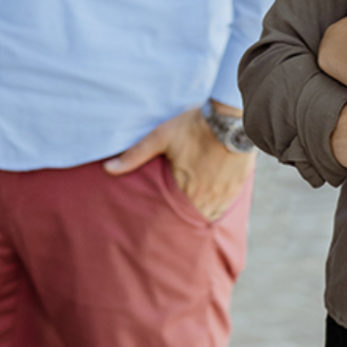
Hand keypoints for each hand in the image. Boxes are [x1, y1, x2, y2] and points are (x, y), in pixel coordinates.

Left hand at [104, 104, 253, 220]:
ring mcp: (225, 193)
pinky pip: (228, 206)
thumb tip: (108, 168)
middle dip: (185, 222)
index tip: (162, 227)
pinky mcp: (238, 186)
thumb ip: (135, 155)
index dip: (169, 223)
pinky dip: (219, 208)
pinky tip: (212, 205)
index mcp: (186, 188)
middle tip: (177, 227)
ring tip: (192, 216)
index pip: (175, 216)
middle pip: (193, 219)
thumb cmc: (194, 127)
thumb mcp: (160, 137)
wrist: (230, 118)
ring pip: (211, 215)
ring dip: (202, 215)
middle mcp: (206, 196)